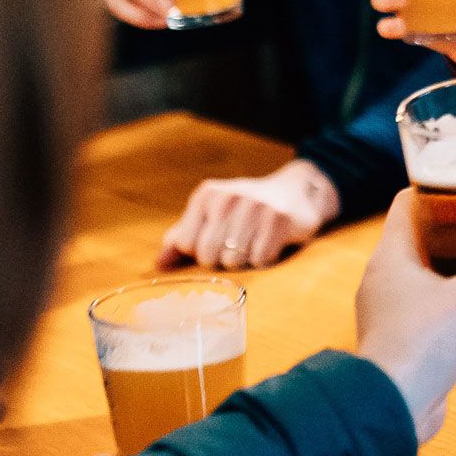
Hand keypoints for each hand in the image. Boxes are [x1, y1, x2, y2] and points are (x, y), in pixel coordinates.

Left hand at [160, 159, 341, 269]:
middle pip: (208, 256)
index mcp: (207, 194)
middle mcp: (228, 197)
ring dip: (245, 260)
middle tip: (239, 242)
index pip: (186, 244)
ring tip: (255, 241)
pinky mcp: (279, 220)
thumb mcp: (211, 214)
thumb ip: (181, 237)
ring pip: (233, 261)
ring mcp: (254, 207)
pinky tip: (270, 243)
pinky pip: (260, 261)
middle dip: (223, 258)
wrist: (295, 191)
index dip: (201, 251)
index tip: (218, 239)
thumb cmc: (246, 209)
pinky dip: (265, 259)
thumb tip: (159, 264)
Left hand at [354, 191, 455, 442]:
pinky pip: (433, 313)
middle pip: (423, 239)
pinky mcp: (406, 344)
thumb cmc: (419, 344)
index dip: (442, 191)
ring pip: (429, 278)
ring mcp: (393, 314)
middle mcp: (386, 280)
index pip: (410, 203)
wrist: (392, 409)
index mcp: (390, 256)